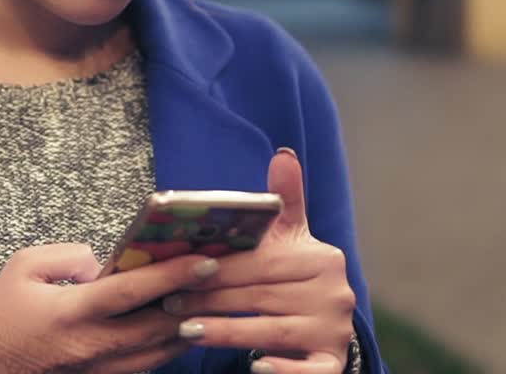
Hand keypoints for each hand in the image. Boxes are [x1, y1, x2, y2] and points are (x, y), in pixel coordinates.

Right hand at [0, 243, 221, 372]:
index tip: (205, 260)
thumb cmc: (2, 314)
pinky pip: (145, 366)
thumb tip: (107, 263)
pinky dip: (168, 347)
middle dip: (195, 303)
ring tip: (215, 303)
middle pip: (157, 327)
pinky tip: (184, 329)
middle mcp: (91, 346)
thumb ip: (68, 256)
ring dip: (190, 328)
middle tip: (225, 281)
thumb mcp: (23, 266)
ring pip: (158, 353)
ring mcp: (99, 370)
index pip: (132, 292)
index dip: (172, 276)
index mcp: (71, 313)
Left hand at [159, 149, 355, 372]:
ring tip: (185, 330)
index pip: (262, 262)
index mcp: (322, 258)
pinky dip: (281, 371)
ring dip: (226, 332)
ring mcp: (335, 330)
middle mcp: (335, 294)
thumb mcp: (291, 238)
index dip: (219, 268)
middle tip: (169, 304)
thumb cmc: (294, 278)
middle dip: (210, 300)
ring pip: (271, 332)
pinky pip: (307, 371)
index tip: (180, 271)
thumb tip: (282, 154)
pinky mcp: (333, 363)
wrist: (325, 328)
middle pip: (261, 296)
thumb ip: (284, 201)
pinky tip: (254, 368)